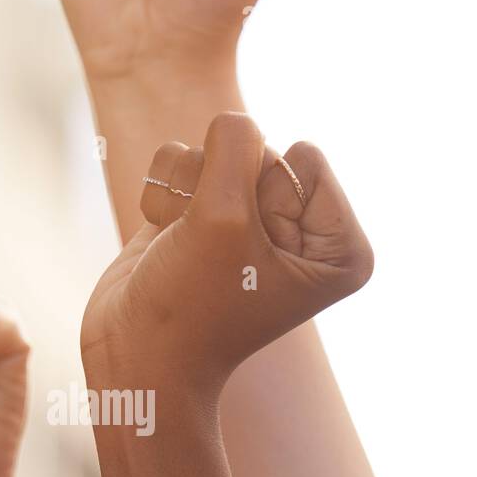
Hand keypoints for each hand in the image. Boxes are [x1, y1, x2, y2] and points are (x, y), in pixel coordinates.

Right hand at [81, 112, 373, 393]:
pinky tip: (164, 241)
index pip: (305, 159)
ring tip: (184, 247)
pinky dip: (163, 200)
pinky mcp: (202, 213)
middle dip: (221, 193)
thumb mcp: (224, 218)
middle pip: (262, 152)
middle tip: (209, 254)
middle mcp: (302, 229)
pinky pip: (181, 162)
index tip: (246, 258)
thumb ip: (236, 145)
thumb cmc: (192, 306)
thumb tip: (230, 120)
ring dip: (186, 195)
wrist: (135, 355)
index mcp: (341, 246)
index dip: (262, 202)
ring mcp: (250, 220)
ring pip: (217, 150)